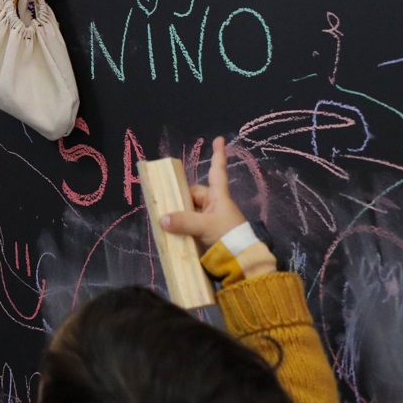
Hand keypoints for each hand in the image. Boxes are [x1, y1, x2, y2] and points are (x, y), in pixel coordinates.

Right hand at [159, 135, 246, 251]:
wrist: (241, 263)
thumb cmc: (227, 237)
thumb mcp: (204, 226)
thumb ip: (182, 221)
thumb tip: (162, 218)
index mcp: (219, 197)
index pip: (217, 171)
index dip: (218, 155)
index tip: (219, 139)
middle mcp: (216, 205)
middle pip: (194, 195)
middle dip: (181, 200)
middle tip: (167, 207)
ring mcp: (212, 221)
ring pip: (190, 212)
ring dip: (180, 217)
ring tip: (167, 223)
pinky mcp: (208, 236)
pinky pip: (191, 227)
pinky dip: (182, 229)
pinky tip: (172, 234)